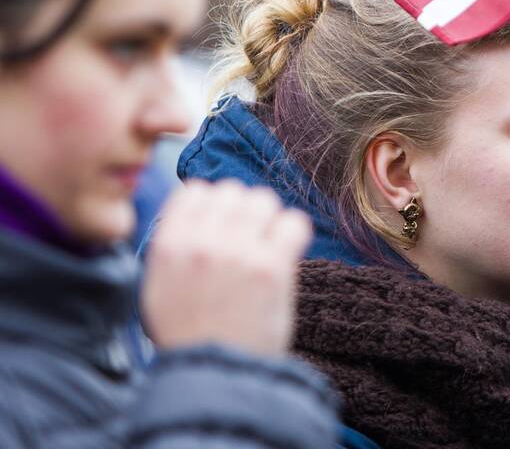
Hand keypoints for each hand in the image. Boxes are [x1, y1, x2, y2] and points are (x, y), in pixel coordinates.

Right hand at [141, 180, 311, 356]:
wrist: (216, 376)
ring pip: (264, 200)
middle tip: (248, 238)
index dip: (212, 203)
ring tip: (267, 245)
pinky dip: (294, 233)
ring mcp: (239, 252)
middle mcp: (202, 242)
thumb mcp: (159, 287)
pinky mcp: (272, 266)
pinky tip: (287, 252)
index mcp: (169, 245)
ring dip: (269, 219)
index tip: (221, 223)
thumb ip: (175, 243)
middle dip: (242, 211)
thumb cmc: (190, 334)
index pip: (195, 190)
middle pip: (233, 191)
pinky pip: (294, 222)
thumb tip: (200, 204)